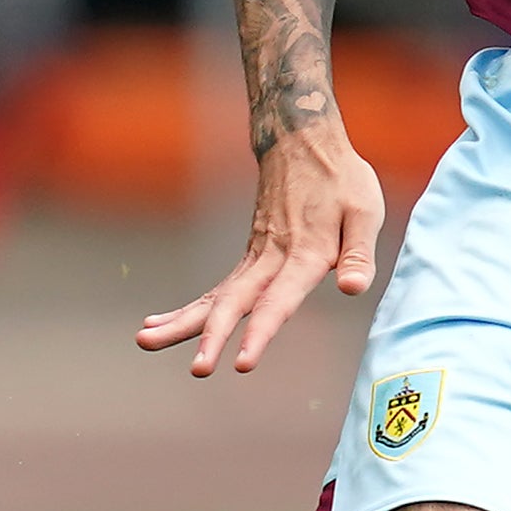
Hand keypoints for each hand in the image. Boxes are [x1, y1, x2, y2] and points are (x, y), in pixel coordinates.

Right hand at [137, 119, 384, 376]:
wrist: (302, 142)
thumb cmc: (341, 179)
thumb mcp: (365, 211)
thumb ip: (359, 255)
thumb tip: (351, 289)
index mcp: (305, 253)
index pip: (279, 300)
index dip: (261, 332)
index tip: (242, 362)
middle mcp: (272, 257)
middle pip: (236, 302)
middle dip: (213, 337)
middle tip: (197, 368)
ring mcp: (255, 257)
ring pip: (215, 296)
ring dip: (182, 322)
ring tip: (144, 340)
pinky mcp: (249, 258)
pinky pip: (215, 290)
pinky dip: (187, 310)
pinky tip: (158, 325)